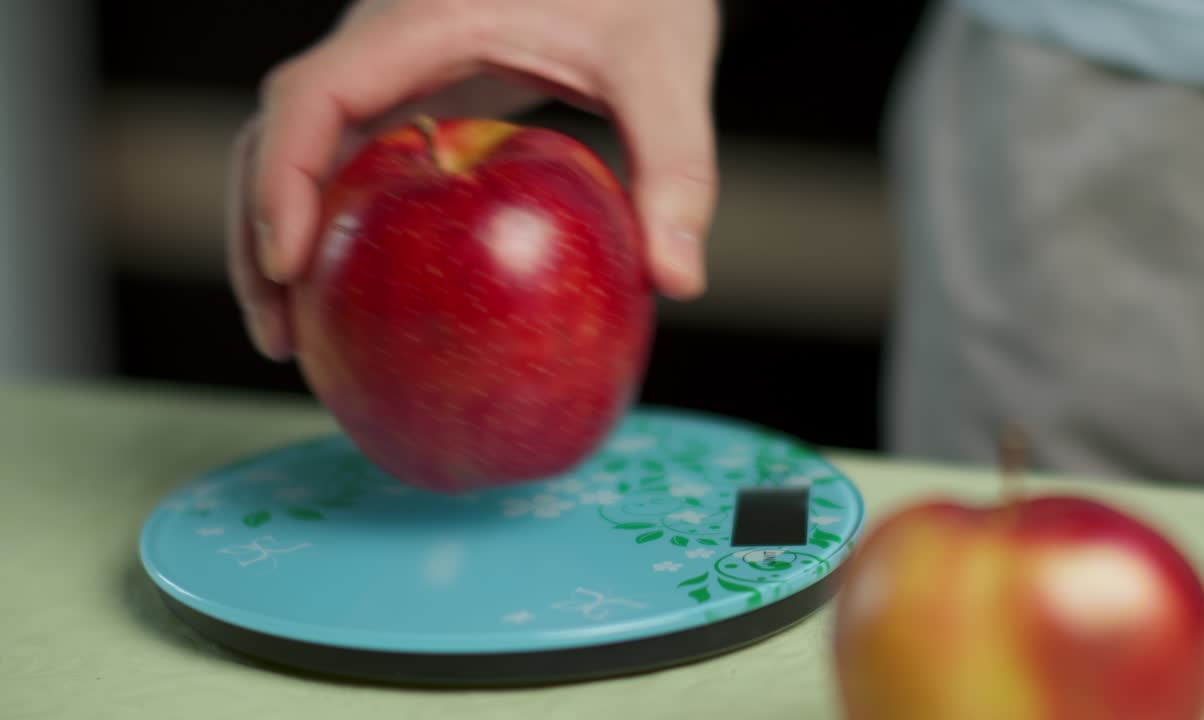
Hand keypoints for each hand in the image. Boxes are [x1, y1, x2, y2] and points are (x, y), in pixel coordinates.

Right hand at [228, 0, 720, 359]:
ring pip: (298, 148)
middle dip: (260, 233)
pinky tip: (363, 294)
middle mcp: (388, 42)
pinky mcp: (415, 96)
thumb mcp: (665, 67)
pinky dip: (336, 225)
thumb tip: (678, 283)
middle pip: (277, 133)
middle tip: (283, 339)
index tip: (288, 265)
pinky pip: (350, 160)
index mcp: (423, 20)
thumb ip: (675, 167)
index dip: (281, 177)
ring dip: (283, 235)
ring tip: (301, 335)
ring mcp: (395, 70)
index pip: (312, 93)